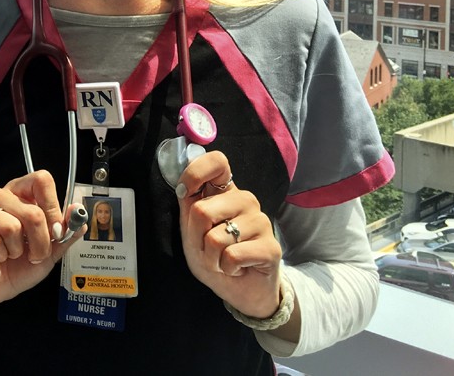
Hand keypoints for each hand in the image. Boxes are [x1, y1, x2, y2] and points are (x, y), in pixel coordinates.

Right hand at [0, 170, 86, 311]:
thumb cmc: (17, 265)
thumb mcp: (49, 252)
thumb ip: (65, 233)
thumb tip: (79, 215)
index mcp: (19, 194)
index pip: (40, 180)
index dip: (53, 207)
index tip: (56, 230)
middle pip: (32, 211)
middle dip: (40, 242)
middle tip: (35, 254)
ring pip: (10, 226)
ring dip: (17, 250)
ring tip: (11, 254)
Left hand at [176, 151, 283, 319]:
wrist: (241, 291)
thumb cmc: (216, 257)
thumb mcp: (192, 232)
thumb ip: (189, 207)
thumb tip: (183, 186)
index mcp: (225, 192)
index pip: (217, 162)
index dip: (195, 173)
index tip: (185, 192)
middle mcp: (245, 201)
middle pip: (202, 210)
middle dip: (196, 238)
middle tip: (207, 249)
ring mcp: (261, 221)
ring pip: (215, 238)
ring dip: (211, 258)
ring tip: (222, 260)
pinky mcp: (271, 246)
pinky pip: (232, 256)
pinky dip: (225, 268)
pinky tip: (236, 269)